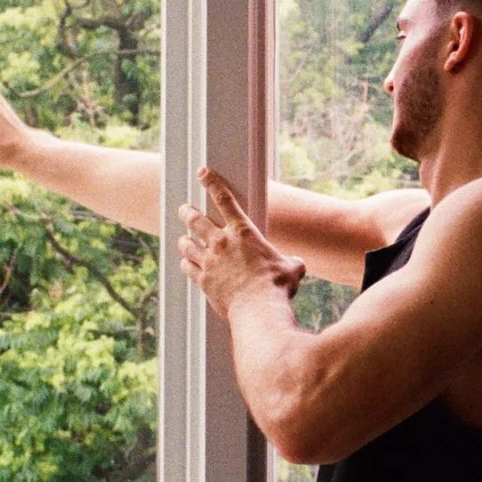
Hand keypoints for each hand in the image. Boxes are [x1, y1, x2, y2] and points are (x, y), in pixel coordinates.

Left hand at [179, 167, 304, 314]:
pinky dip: (186, 263)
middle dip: (187, 212)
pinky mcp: (202, 280)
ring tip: (184, 239)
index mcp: (243, 232)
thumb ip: (291, 262)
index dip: (211, 183)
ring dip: (185, 240)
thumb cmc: (276, 286)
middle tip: (184, 209)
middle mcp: (221, 243)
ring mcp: (209, 261)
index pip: (224, 200)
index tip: (202, 173)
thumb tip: (296, 265)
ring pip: (187, 243)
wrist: (258, 308)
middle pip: (196, 220)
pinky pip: (187, 267)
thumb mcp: (291, 268)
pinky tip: (186, 263)